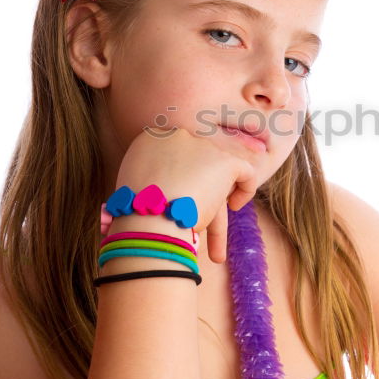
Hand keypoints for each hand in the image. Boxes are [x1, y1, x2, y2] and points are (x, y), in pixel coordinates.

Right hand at [115, 127, 258, 263]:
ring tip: (216, 242)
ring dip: (215, 205)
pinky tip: (234, 207)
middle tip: (196, 216)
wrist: (149, 214)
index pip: (172, 155)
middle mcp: (178, 136)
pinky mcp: (225, 161)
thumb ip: (152, 182)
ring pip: (215, 174)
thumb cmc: (136, 212)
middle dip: (197, 190)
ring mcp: (203, 146)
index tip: (175, 198)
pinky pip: (245, 172)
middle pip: (195, 165)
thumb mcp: (134, 188)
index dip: (178, 178)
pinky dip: (244, 189)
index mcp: (151, 139)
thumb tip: (166, 192)